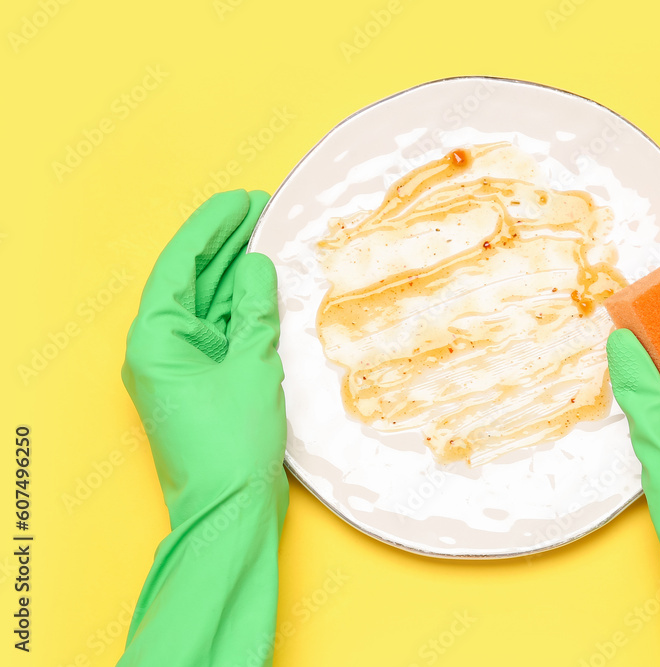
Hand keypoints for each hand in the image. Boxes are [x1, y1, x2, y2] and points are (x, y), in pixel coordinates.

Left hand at [118, 189, 289, 665]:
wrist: (230, 510)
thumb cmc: (231, 445)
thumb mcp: (251, 367)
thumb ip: (255, 311)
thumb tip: (258, 266)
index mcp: (156, 338)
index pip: (181, 264)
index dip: (212, 226)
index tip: (243, 200)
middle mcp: (162, 347)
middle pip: (194, 279)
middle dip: (230, 245)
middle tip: (268, 212)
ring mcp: (184, 364)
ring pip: (212, 304)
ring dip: (241, 274)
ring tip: (275, 240)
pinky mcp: (206, 380)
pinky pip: (225, 331)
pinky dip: (248, 308)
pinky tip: (273, 287)